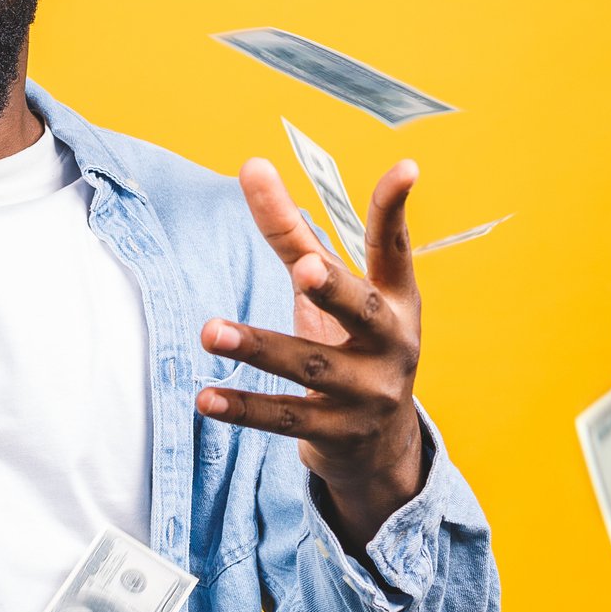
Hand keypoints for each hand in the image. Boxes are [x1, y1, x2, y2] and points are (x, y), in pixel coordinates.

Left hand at [197, 157, 425, 553]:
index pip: (393, 248)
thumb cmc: (350, 344)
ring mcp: (367, 392)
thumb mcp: (329, 291)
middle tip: (305, 269)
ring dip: (259, 348)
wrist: (381, 446)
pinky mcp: (336, 432)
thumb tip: (251, 164)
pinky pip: (285, 418)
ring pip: (310, 367)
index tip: (405, 168)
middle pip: (360, 310)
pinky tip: (205, 398)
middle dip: (333, 290)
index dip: (395, 210)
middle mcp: (390, 343)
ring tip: (210, 331)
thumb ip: (291, 234)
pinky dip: (244, 408)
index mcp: (395, 301)